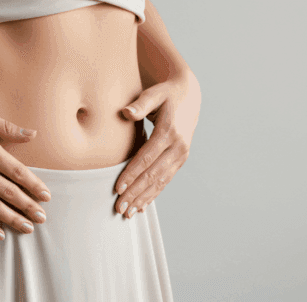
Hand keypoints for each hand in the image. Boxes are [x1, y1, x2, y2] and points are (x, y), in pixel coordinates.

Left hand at [114, 71, 200, 217]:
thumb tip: (125, 112)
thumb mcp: (154, 94)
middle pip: (153, 174)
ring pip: (160, 182)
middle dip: (136, 193)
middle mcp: (178, 146)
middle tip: (119, 207)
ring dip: (144, 198)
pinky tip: (142, 206)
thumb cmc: (166, 94)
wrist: (189, 95)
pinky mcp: (180, 159)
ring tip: (128, 212)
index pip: (147, 157)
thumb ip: (140, 104)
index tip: (118, 188)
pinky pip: (166, 180)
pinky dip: (153, 194)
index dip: (132, 174)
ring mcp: (181, 155)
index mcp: (170, 131)